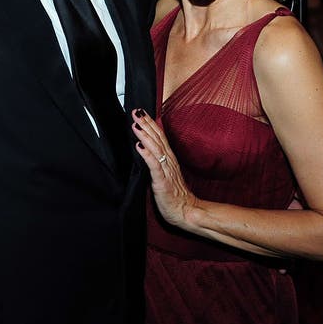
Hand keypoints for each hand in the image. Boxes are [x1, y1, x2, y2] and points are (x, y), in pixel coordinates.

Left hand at [131, 108, 197, 229]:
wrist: (186, 212)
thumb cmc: (175, 196)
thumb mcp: (166, 174)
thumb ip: (160, 161)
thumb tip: (149, 149)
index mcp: (170, 160)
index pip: (160, 137)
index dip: (151, 124)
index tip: (142, 112)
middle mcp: (169, 162)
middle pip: (157, 139)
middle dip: (146, 124)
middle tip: (136, 111)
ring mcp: (166, 171)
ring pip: (155, 148)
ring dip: (145, 135)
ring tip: (136, 124)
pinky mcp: (162, 181)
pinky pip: (154, 165)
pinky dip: (146, 154)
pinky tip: (139, 146)